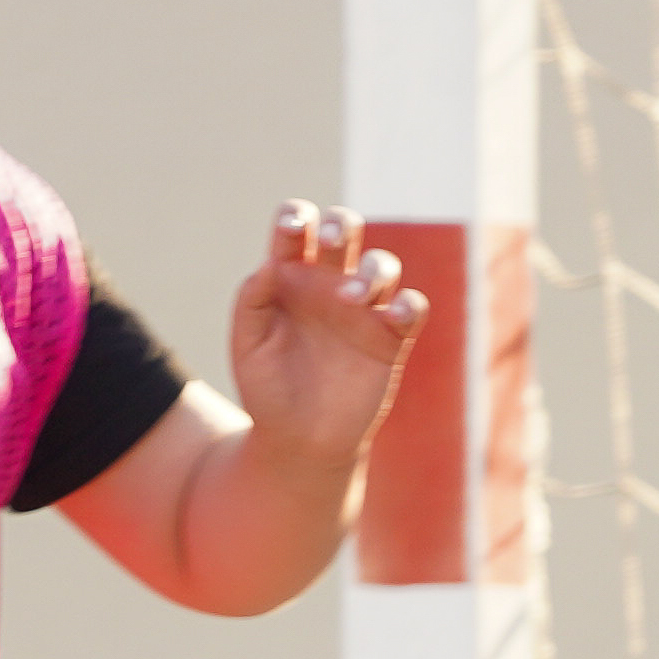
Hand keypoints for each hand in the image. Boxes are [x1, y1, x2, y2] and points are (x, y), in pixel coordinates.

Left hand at [232, 201, 428, 459]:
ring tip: (351, 297)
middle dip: (340, 225)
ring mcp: (363, 311)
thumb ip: (252, 301)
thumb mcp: (247, 347)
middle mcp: (328, 285)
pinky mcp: (390, 340)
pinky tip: (393, 315)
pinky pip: (411, 307)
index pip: (296, 229)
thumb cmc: (267, 391)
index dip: (296, 216)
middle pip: (344, 231)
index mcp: (290, 278)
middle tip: (328, 242)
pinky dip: (408, 304)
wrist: (299, 442)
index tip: (292, 230)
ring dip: (371, 270)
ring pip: (381, 265)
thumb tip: (271, 265)